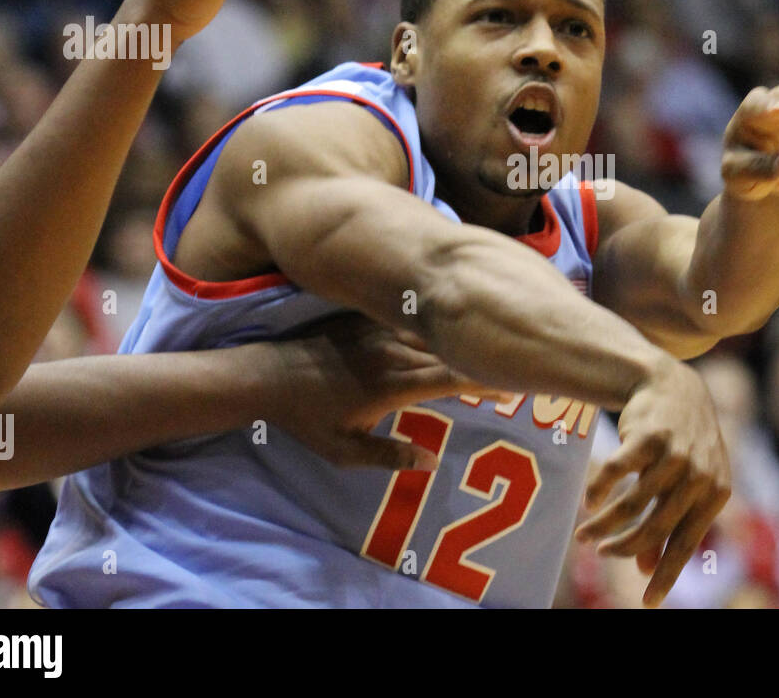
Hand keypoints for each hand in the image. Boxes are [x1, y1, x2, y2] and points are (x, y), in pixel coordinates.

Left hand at [264, 313, 509, 470]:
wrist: (266, 376)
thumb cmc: (307, 420)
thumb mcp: (344, 451)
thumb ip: (390, 456)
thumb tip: (432, 462)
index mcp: (391, 387)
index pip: (449, 381)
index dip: (482, 382)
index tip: (509, 386)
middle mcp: (391, 354)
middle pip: (448, 352)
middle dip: (480, 357)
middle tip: (512, 362)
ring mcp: (379, 333)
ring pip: (430, 332)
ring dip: (457, 337)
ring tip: (484, 342)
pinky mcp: (365, 320)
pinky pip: (407, 318)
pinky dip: (430, 323)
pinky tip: (447, 322)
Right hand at [574, 361, 731, 606]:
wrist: (672, 385)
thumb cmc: (682, 443)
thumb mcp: (687, 482)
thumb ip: (671, 522)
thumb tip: (644, 569)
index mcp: (716, 492)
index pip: (687, 543)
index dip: (666, 574)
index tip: (647, 603)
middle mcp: (699, 475)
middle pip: (656, 527)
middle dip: (624, 548)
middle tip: (602, 554)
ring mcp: (674, 454)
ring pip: (632, 504)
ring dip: (604, 524)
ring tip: (584, 534)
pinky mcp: (648, 435)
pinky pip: (616, 473)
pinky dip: (599, 491)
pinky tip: (590, 501)